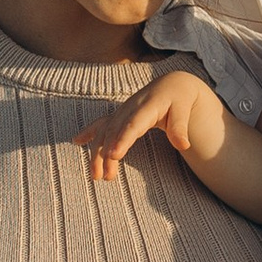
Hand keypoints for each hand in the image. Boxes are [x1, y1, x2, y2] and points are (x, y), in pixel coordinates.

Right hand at [79, 69, 218, 183]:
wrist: (172, 85)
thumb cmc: (180, 99)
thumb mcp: (185, 110)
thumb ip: (180, 127)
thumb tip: (183, 146)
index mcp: (148, 106)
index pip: (133, 124)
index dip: (122, 139)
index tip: (114, 155)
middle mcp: (131, 108)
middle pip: (114, 131)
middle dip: (106, 154)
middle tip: (106, 176)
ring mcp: (122, 111)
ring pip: (105, 131)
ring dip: (97, 153)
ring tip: (97, 175)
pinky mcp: (119, 115)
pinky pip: (101, 123)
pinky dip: (88, 132)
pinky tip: (76, 140)